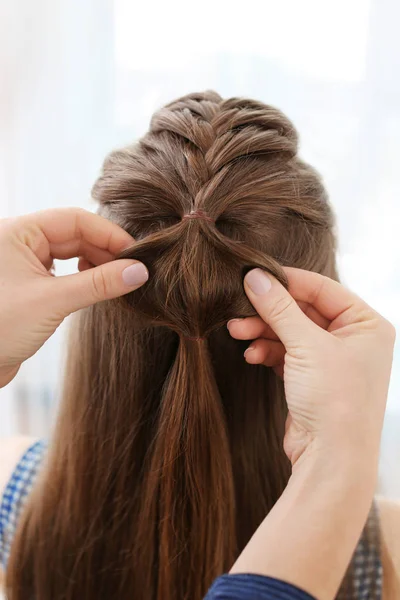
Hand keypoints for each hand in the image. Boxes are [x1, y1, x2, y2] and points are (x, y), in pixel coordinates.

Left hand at [0, 208, 147, 386]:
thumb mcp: (53, 302)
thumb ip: (99, 284)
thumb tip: (139, 271)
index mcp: (17, 232)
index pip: (74, 219)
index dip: (109, 234)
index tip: (136, 254)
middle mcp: (20, 242)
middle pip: (75, 235)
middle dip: (105, 251)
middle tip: (133, 270)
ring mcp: (24, 264)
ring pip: (71, 253)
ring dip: (96, 265)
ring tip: (119, 281)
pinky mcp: (29, 286)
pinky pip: (64, 272)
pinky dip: (84, 279)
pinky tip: (97, 289)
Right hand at [228, 267, 395, 468]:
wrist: (331, 460)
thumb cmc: (335, 400)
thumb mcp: (307, 346)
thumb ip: (279, 308)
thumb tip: (254, 276)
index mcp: (366, 324)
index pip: (322, 288)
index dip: (286, 282)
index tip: (253, 276)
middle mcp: (352, 339)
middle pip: (302, 310)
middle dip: (268, 312)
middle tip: (238, 311)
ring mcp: (331, 360)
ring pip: (290, 331)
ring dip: (263, 331)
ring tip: (237, 333)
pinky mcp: (311, 378)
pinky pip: (285, 353)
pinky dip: (267, 351)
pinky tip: (252, 356)